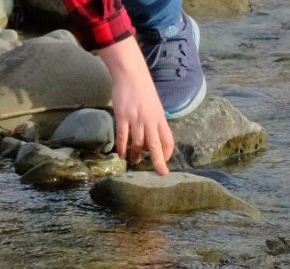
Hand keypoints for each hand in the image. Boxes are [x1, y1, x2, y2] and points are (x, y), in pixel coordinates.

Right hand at [96, 43, 177, 173]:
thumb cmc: (143, 89)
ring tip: (135, 161)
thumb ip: (155, 121)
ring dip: (136, 155)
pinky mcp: (122, 116)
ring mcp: (136, 119)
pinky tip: (121, 154)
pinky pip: (123, 136)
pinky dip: (122, 147)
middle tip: (160, 173)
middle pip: (156, 146)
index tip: (164, 160)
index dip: (167, 152)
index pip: (168, 140)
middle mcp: (150, 120)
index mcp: (160, 118)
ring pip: (138, 143)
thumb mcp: (155, 105)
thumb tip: (153, 135)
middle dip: (159, 162)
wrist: (131, 74)